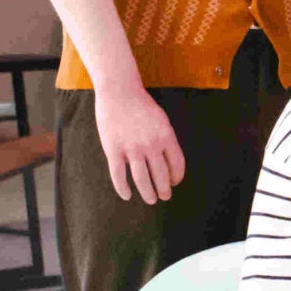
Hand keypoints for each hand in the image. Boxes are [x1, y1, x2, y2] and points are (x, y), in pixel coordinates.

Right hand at [94, 80, 184, 203]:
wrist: (119, 91)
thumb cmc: (142, 105)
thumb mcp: (162, 120)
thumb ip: (166, 140)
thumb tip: (170, 162)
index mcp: (166, 137)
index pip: (177, 165)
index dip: (177, 177)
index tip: (174, 183)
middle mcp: (151, 145)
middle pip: (161, 175)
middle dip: (164, 189)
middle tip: (164, 196)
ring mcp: (131, 149)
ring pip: (142, 180)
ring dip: (148, 193)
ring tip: (151, 200)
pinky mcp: (113, 150)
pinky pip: (119, 176)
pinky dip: (123, 188)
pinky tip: (127, 195)